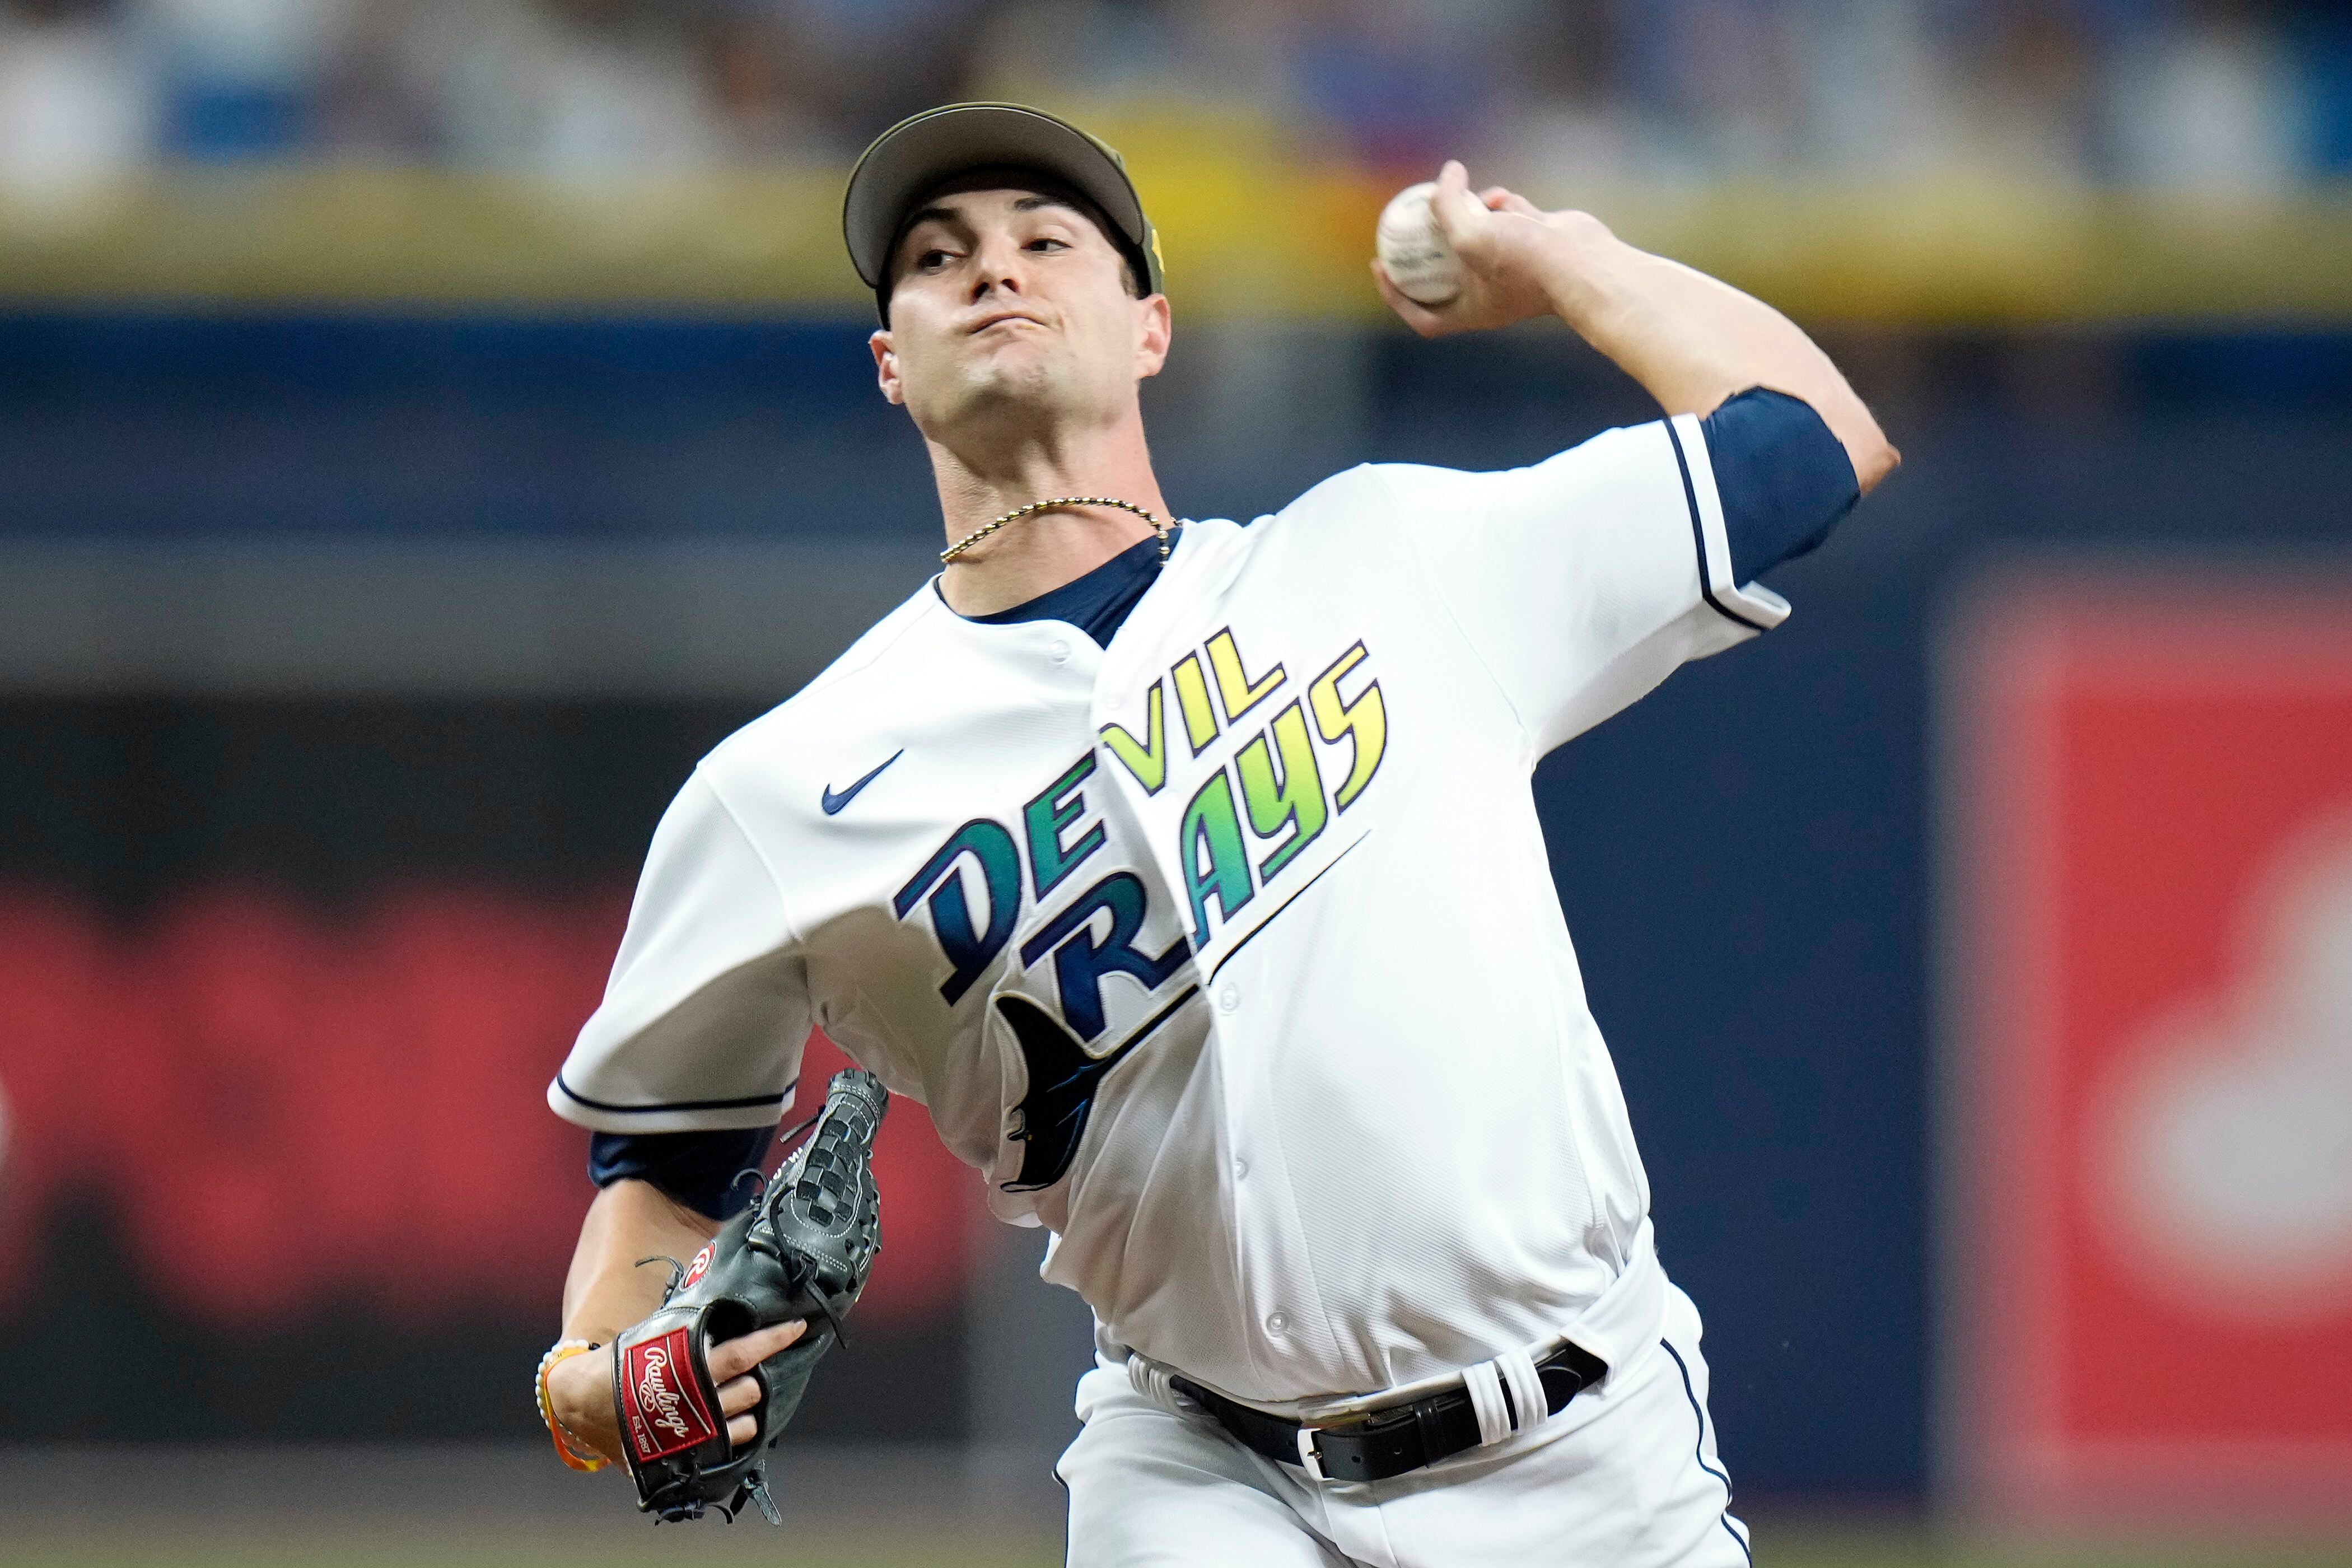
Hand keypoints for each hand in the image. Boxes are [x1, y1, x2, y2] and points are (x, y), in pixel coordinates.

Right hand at [547, 1320, 806, 1461]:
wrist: (581, 1404)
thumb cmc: (621, 1364)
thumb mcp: (656, 1338)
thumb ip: (691, 1332)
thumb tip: (725, 1312)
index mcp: (688, 1368)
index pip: (743, 1353)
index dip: (773, 1340)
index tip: (797, 1328)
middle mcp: (696, 1405)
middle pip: (751, 1390)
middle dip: (755, 1377)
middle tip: (748, 1369)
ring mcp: (693, 1436)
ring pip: (747, 1423)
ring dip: (747, 1408)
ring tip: (735, 1397)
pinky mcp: (686, 1458)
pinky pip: (730, 1449)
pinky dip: (734, 1434)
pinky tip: (728, 1422)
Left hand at [1371, 160, 1614, 337]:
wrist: (1584, 263)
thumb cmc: (1526, 262)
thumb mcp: (1471, 236)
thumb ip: (1448, 206)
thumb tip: (1447, 174)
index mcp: (1471, 310)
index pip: (1423, 316)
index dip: (1396, 295)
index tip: (1380, 265)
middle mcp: (1490, 292)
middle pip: (1445, 272)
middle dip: (1429, 244)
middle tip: (1409, 218)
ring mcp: (1512, 266)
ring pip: (1478, 235)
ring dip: (1470, 213)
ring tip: (1473, 200)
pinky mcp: (1533, 241)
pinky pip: (1507, 219)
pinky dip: (1502, 205)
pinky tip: (1504, 199)